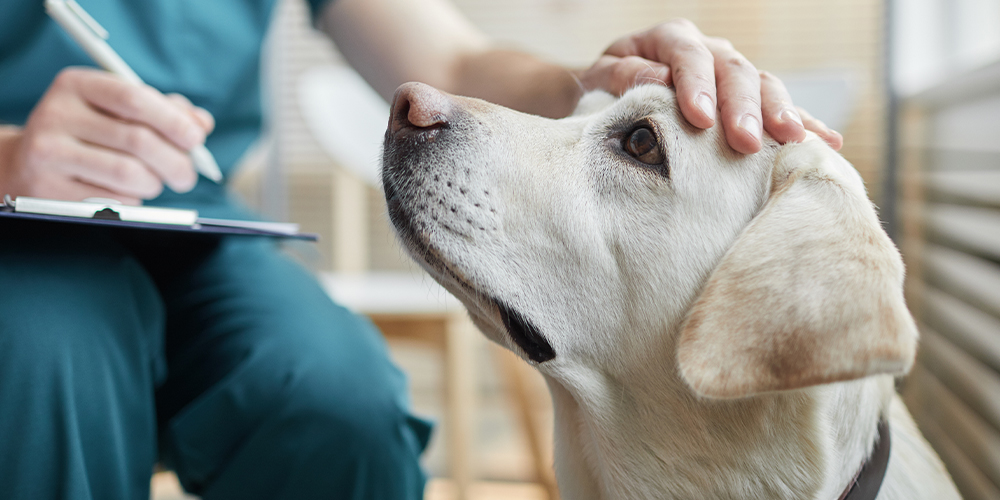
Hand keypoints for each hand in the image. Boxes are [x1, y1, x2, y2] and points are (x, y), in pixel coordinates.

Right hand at [0, 68, 214, 204]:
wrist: (28, 162)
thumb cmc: (89, 133)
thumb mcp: (118, 110)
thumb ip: (163, 111)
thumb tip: (202, 123)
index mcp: (77, 85)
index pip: (134, 98)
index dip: (173, 121)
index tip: (196, 139)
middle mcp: (57, 114)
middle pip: (138, 140)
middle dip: (176, 162)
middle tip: (187, 175)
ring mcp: (49, 152)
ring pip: (128, 174)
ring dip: (154, 183)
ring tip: (154, 182)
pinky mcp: (48, 188)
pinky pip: (112, 199)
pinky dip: (133, 199)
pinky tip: (125, 192)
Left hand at [578, 19, 842, 152]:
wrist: (610, 99)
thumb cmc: (603, 91)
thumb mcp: (600, 81)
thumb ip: (623, 77)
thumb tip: (657, 80)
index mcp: (670, 39)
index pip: (688, 55)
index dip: (696, 86)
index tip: (700, 120)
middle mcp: (709, 51)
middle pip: (734, 71)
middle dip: (743, 108)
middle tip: (745, 142)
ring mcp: (733, 74)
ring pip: (764, 86)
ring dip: (781, 114)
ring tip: (793, 141)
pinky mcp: (748, 100)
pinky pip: (781, 107)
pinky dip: (805, 123)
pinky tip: (828, 142)